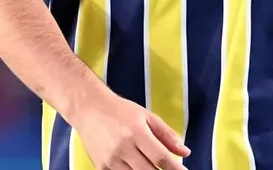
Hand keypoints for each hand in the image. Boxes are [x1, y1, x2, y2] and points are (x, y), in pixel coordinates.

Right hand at [69, 91, 188, 169]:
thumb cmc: (119, 110)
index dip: (175, 169)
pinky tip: (137, 167)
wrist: (87, 108)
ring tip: (153, 167)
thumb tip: (185, 153)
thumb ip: (167, 134)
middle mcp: (123, 146)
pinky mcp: (101, 166)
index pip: (161, 157)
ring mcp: (110, 159)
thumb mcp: (146, 116)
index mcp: (136, 131)